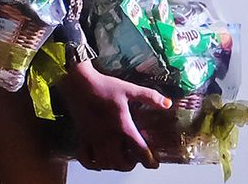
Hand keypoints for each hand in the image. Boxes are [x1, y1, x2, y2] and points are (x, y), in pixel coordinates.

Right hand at [57, 62, 172, 170]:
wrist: (79, 83)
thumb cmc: (105, 86)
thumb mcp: (130, 89)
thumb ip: (150, 97)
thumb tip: (168, 103)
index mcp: (122, 126)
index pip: (138, 149)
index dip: (148, 160)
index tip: (154, 165)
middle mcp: (107, 137)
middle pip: (120, 163)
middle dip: (130, 165)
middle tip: (135, 160)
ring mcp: (93, 139)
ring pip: (104, 163)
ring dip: (113, 165)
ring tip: (120, 160)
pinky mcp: (82, 137)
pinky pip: (85, 159)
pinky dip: (93, 164)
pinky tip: (99, 161)